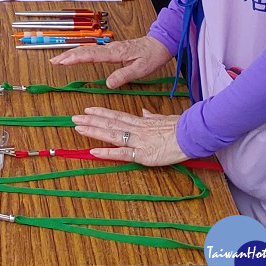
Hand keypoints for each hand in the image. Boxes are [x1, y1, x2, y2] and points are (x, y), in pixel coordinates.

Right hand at [50, 35, 171, 88]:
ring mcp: (110, 48)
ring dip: (72, 54)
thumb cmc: (152, 56)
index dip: (75, 58)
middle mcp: (110, 48)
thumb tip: (108, 84)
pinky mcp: (112, 49)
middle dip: (67, 55)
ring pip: (87, 49)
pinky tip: (76, 57)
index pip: (91, 55)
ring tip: (59, 60)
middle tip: (53, 62)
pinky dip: (80, 53)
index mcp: (115, 52)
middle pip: (85, 50)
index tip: (62, 62)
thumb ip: (124, 75)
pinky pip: (92, 50)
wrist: (160, 43)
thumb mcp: (141, 69)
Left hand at [71, 107, 188, 166]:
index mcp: (141, 122)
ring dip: (93, 131)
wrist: (192, 135)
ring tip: (78, 128)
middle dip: (91, 121)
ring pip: (111, 135)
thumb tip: (144, 112)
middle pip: (110, 124)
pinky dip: (107, 152)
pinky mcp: (143, 155)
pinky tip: (93, 151)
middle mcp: (136, 130)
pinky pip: (121, 154)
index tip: (88, 109)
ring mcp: (138, 142)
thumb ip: (152, 116)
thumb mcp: (165, 118)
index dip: (101, 113)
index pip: (117, 116)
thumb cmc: (181, 127)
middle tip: (73, 118)